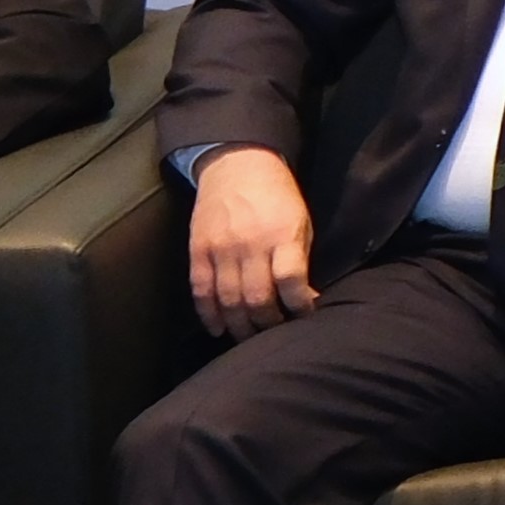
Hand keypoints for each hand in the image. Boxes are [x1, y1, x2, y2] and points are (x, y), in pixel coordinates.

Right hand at [185, 146, 318, 330]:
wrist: (237, 166)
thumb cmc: (278, 197)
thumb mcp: (300, 222)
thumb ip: (299, 260)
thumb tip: (304, 299)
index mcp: (281, 234)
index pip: (290, 279)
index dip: (299, 305)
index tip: (306, 317)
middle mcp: (249, 244)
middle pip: (256, 297)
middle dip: (268, 324)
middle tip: (275, 335)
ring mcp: (220, 249)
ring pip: (228, 300)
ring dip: (240, 326)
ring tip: (249, 338)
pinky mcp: (198, 251)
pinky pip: (201, 291)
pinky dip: (208, 315)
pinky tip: (218, 329)